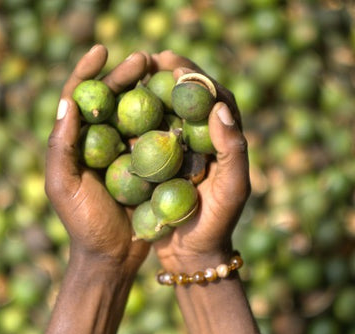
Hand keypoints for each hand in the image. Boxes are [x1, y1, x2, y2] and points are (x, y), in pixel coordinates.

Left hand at [45, 45, 150, 271]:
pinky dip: (164, 118)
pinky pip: (155, 136)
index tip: (103, 49)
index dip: (87, 70)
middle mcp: (98, 142)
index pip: (77, 97)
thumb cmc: (84, 224)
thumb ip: (60, 147)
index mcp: (75, 143)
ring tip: (163, 71)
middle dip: (124, 74)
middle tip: (144, 58)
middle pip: (109, 98)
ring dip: (147, 90)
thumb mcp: (63, 186)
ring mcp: (123, 152)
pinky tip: (178, 103)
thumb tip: (67, 101)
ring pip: (134, 113)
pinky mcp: (145, 165)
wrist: (113, 257)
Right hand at [150, 50, 250, 269]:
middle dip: (171, 73)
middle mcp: (203, 138)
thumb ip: (233, 149)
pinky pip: (149, 132)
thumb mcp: (233, 189)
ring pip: (167, 110)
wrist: (193, 253)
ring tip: (133, 73)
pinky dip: (137, 116)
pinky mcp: (162, 161)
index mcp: (225, 138)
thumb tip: (219, 106)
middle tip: (149, 59)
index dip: (196, 76)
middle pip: (189, 96)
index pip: (214, 96)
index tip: (174, 64)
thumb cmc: (217, 223)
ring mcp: (182, 149)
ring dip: (151, 89)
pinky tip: (120, 106)